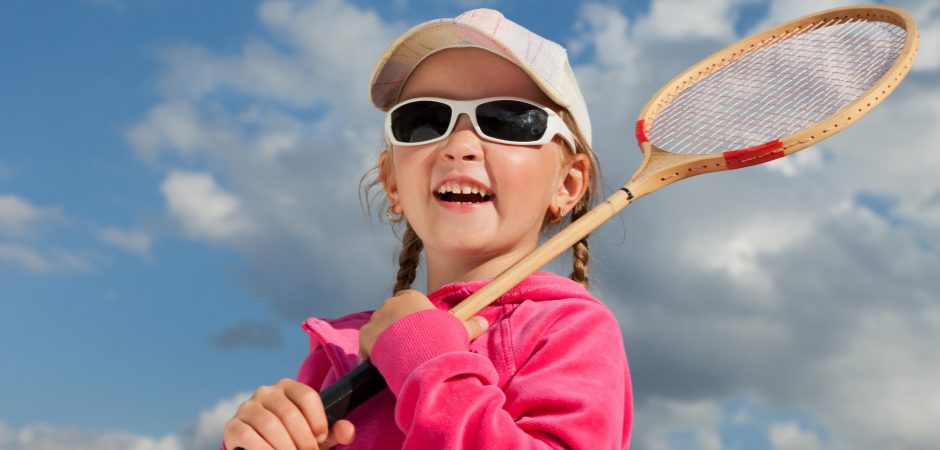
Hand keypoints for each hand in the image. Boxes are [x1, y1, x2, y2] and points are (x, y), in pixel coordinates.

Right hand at [223, 378, 354, 449]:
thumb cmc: (294, 440)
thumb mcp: (317, 437)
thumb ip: (336, 432)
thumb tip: (347, 430)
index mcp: (288, 387)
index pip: (307, 396)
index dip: (318, 420)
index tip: (321, 439)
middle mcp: (266, 392)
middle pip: (290, 413)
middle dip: (303, 441)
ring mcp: (247, 407)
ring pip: (270, 424)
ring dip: (285, 447)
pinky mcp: (233, 425)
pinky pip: (248, 435)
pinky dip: (264, 449)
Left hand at [359, 289, 488, 359]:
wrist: (419, 354)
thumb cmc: (440, 338)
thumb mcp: (459, 330)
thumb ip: (471, 324)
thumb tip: (485, 321)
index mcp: (412, 297)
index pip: (407, 299)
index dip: (412, 315)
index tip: (418, 329)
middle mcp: (391, 303)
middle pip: (391, 313)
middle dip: (397, 327)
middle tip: (408, 345)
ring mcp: (376, 319)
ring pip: (378, 328)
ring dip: (385, 339)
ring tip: (398, 356)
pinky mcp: (365, 335)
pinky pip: (367, 344)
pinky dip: (373, 353)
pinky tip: (384, 364)